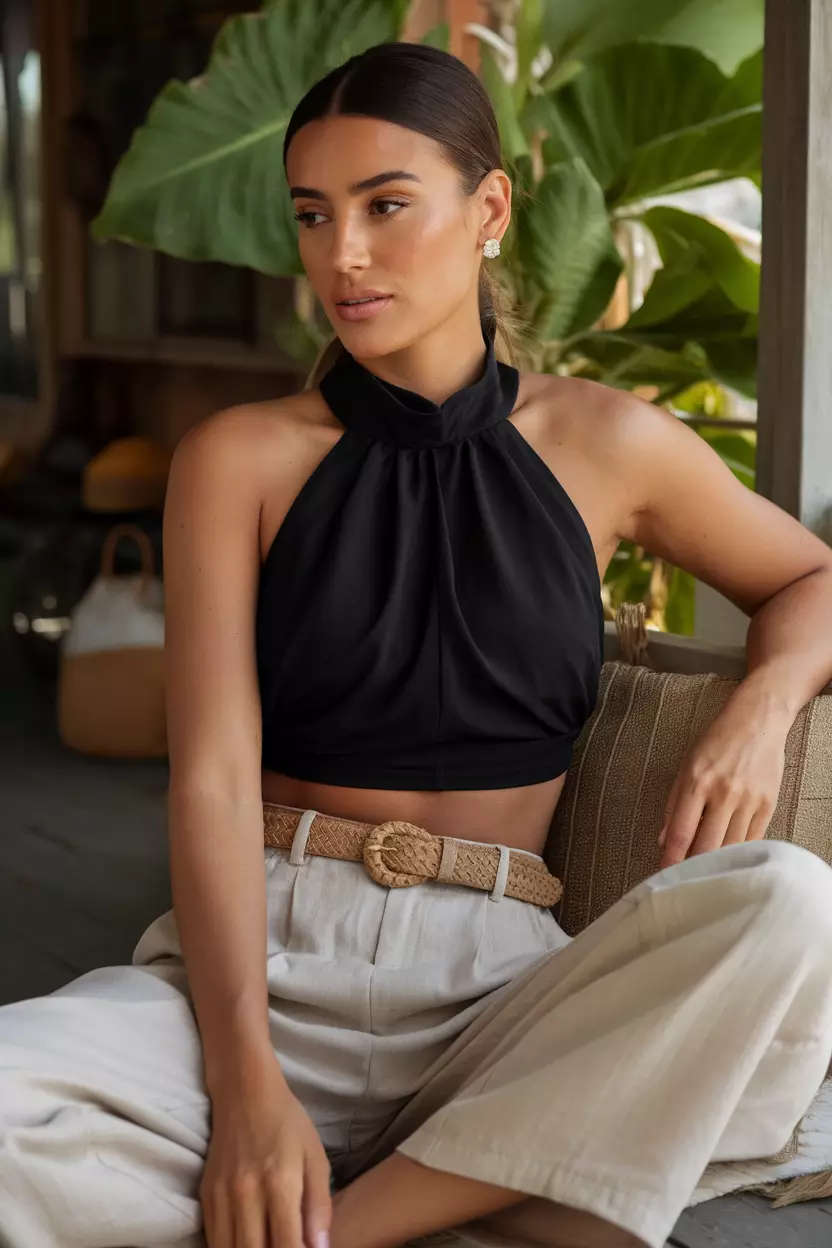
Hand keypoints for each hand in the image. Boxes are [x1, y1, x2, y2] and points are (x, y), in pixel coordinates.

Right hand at [202, 1058, 330, 1247]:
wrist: (244, 1092)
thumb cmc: (287, 1123)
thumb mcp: (316, 1158)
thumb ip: (320, 1206)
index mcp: (280, 1184)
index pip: (287, 1246)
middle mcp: (246, 1194)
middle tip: (285, 1247)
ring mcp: (221, 1197)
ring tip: (269, 1245)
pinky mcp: (205, 1197)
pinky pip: (214, 1240)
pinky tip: (248, 1242)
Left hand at [657, 690, 788, 868]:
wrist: (757, 722)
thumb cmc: (716, 741)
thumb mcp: (686, 765)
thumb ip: (673, 803)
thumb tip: (664, 838)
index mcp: (698, 782)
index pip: (681, 832)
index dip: (671, 858)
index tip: (664, 875)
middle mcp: (724, 793)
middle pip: (706, 846)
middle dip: (692, 868)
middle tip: (683, 881)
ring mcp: (749, 801)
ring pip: (730, 848)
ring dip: (715, 865)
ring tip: (704, 875)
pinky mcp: (768, 805)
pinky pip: (750, 840)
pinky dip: (736, 853)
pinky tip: (727, 860)